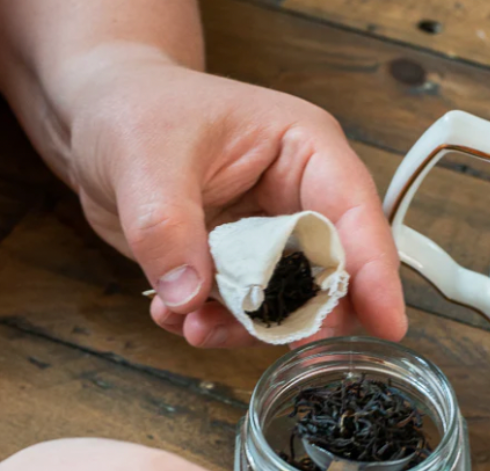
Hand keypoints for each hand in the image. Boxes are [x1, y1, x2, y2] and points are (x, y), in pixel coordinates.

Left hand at [57, 49, 406, 347]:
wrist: (99, 125)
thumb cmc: (136, 111)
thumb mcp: (145, 159)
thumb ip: (167, 227)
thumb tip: (190, 299)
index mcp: (304, 151)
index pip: (355, 214)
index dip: (375, 272)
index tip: (389, 323)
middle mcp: (300, 198)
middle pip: (333, 272)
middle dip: (304, 313)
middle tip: (275, 340)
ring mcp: (272, 238)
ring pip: (289, 303)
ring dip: (247, 328)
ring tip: (192, 328)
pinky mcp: (243, 267)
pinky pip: (245, 312)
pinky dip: (214, 324)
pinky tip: (174, 315)